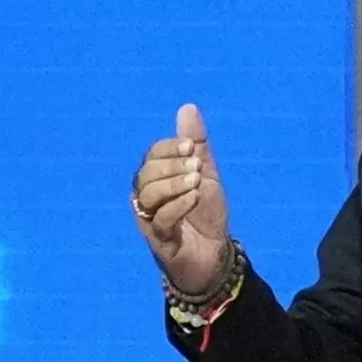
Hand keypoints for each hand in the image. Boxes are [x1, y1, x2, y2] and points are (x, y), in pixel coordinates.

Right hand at [132, 104, 232, 295]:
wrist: (216, 255)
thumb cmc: (205, 214)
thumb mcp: (206, 174)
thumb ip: (197, 145)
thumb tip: (188, 107)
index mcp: (157, 179)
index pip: (152, 156)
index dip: (169, 148)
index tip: (192, 146)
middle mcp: (148, 198)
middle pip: (145, 174)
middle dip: (171, 165)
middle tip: (197, 166)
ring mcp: (151, 220)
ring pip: (148, 195)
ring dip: (173, 184)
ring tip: (196, 181)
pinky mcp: (159, 241)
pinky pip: (159, 220)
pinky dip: (177, 205)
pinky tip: (194, 197)